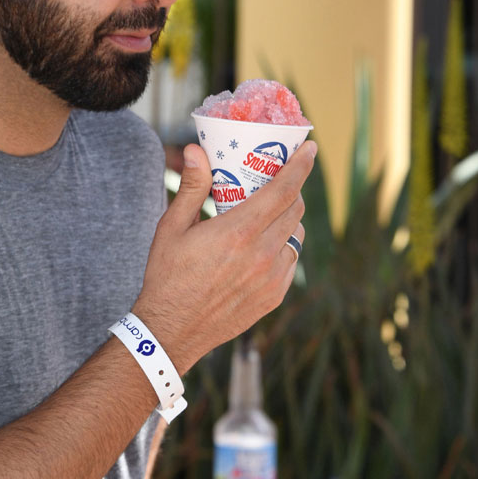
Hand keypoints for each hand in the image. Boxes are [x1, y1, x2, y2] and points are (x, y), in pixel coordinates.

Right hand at [135, 140, 314, 371]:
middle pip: (295, 210)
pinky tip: (263, 245)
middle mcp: (262, 255)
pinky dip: (283, 247)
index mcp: (239, 232)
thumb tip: (196, 150)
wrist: (171, 330)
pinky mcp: (274, 297)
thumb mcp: (172, 228)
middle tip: (278, 179)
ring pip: (297, 237)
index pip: (284, 190)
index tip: (310, 148)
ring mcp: (271, 279)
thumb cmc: (167, 276)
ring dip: (289, 219)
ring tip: (270, 213)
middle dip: (292, 189)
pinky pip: (290, 262)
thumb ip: (192, 187)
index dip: (301, 166)